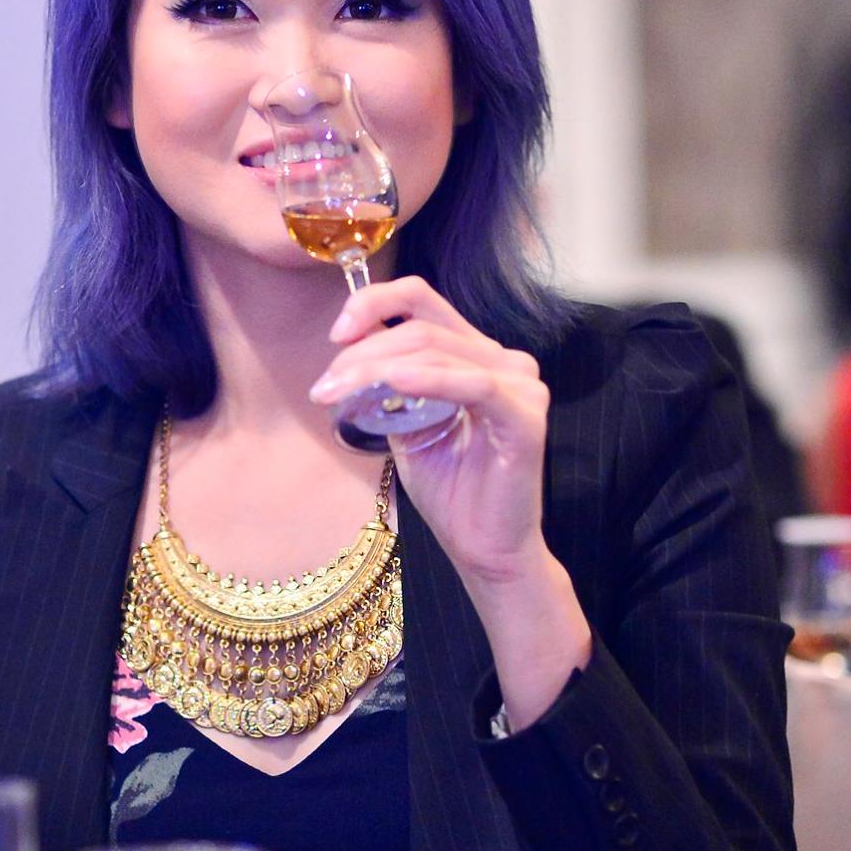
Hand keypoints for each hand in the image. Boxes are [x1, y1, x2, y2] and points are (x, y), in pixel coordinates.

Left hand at [310, 277, 549, 587]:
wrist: (484, 549)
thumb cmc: (451, 490)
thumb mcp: (406, 425)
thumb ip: (388, 385)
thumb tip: (347, 347)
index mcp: (475, 354)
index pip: (422, 301)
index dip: (374, 304)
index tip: (335, 334)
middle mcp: (503, 361)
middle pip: (421, 329)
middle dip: (361, 354)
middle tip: (324, 389)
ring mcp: (520, 385)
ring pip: (437, 352)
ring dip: (377, 370)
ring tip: (338, 395)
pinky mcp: (526, 416)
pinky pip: (475, 385)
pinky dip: (431, 379)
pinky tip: (394, 383)